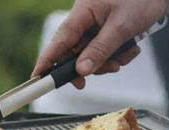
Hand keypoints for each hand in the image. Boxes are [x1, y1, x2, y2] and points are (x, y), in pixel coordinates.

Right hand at [32, 0, 168, 88]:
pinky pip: (104, 49)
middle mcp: (85, 18)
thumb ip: (100, 49)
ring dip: (109, 60)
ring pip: (91, 54)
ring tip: (126, 54)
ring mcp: (95, 24)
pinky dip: (117, 54)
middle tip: (110, 68)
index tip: (37, 78)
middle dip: (92, 64)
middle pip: (75, 51)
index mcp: (83, 12)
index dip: (47, 61)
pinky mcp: (106, 29)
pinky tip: (131, 48)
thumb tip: (81, 70)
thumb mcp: (122, 27)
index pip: (59, 41)